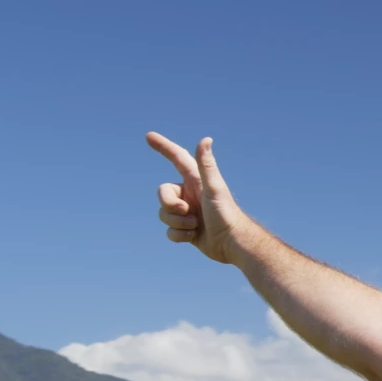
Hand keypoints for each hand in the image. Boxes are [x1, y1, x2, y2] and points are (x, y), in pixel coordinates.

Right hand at [147, 132, 246, 263]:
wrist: (233, 244)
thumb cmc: (226, 214)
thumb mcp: (214, 188)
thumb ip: (207, 165)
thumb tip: (206, 139)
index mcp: (195, 181)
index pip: (177, 158)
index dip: (164, 147)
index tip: (149, 136)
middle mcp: (189, 194)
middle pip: (162, 195)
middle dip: (170, 206)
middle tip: (188, 211)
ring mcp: (187, 212)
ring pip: (164, 214)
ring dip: (177, 223)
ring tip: (196, 225)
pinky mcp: (186, 229)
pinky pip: (170, 231)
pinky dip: (180, 235)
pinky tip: (195, 236)